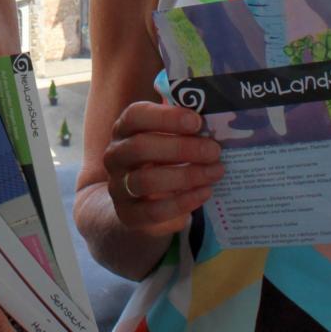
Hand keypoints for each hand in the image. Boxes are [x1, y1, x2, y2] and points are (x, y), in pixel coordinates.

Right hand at [100, 101, 223, 235]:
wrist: (137, 203)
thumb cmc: (159, 160)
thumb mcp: (165, 139)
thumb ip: (182, 127)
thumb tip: (212, 117)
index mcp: (124, 129)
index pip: (136, 115)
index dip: (166, 117)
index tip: (197, 122)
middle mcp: (115, 156)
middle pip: (140, 147)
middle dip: (181, 148)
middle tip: (214, 151)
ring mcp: (118, 187)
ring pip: (146, 180)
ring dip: (186, 176)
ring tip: (215, 172)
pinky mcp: (128, 215)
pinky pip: (154, 210)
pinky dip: (183, 202)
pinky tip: (205, 193)